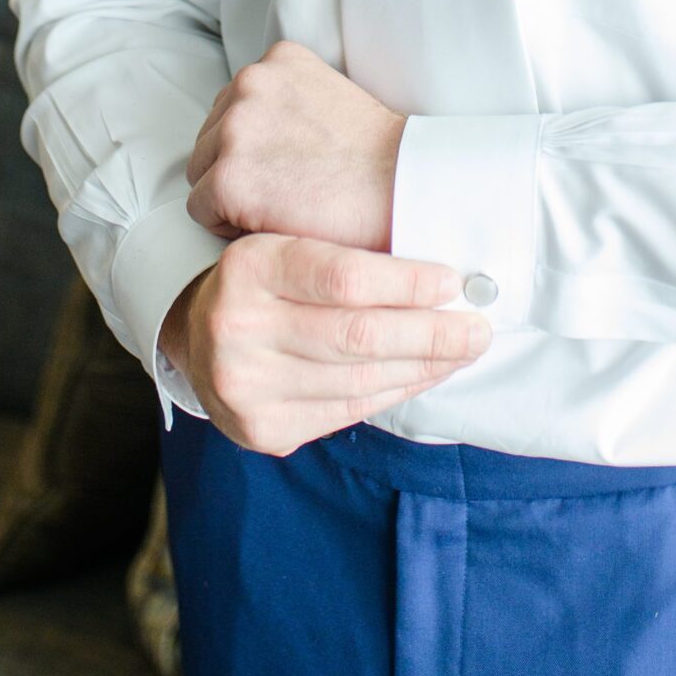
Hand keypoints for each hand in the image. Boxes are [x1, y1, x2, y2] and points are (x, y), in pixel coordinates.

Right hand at [162, 233, 491, 455]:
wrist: (198, 338)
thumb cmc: (265, 283)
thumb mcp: (288, 246)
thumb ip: (347, 256)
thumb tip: (444, 275)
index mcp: (250, 266)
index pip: (342, 276)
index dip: (405, 282)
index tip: (451, 282)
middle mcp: (238, 326)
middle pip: (357, 335)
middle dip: (430, 333)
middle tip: (477, 327)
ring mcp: (246, 385)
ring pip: (359, 379)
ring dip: (423, 366)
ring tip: (461, 351)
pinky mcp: (261, 429)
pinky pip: (348, 411)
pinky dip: (396, 392)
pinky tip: (423, 375)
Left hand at [186, 39, 404, 251]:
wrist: (403, 188)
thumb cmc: (375, 158)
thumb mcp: (328, 96)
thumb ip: (284, 101)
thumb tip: (251, 135)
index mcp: (277, 59)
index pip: (232, 108)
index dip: (255, 148)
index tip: (289, 166)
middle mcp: (250, 82)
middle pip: (210, 138)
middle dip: (238, 168)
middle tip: (286, 191)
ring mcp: (235, 128)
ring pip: (201, 172)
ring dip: (230, 195)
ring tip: (281, 205)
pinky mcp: (228, 177)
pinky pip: (201, 209)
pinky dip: (228, 225)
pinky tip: (272, 223)